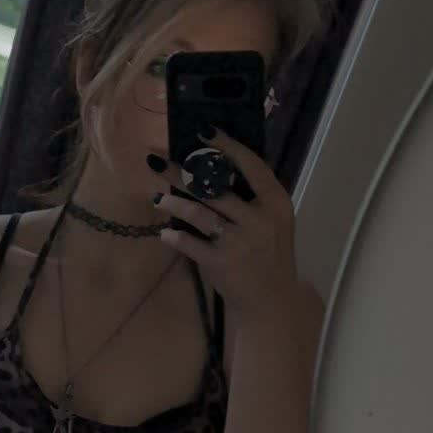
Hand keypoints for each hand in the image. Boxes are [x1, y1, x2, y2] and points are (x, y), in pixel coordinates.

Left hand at [149, 129, 299, 324]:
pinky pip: (191, 244)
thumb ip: (253, 198)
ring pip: (199, 213)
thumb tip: (214, 169)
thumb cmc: (269, 256)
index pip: (250, 165)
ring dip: (173, 204)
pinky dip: (175, 238)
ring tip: (157, 198)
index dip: (226, 145)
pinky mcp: (221, 264)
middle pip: (216, 187)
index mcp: (276, 202)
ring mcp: (239, 242)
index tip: (202, 130)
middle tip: (158, 162)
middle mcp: (259, 219)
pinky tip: (164, 233)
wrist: (272, 301)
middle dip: (182, 174)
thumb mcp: (273, 222)